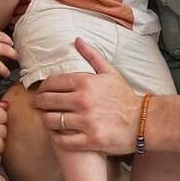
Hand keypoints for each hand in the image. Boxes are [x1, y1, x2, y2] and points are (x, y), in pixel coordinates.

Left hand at [35, 37, 141, 154]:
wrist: (143, 121)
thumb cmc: (124, 96)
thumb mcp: (109, 72)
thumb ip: (91, 55)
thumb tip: (77, 40)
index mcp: (85, 82)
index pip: (52, 82)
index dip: (42, 87)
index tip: (41, 91)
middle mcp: (82, 100)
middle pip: (47, 101)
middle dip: (38, 103)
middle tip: (36, 105)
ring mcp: (85, 121)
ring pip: (51, 121)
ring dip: (45, 120)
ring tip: (46, 119)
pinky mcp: (90, 140)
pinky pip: (62, 141)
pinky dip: (56, 138)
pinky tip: (56, 134)